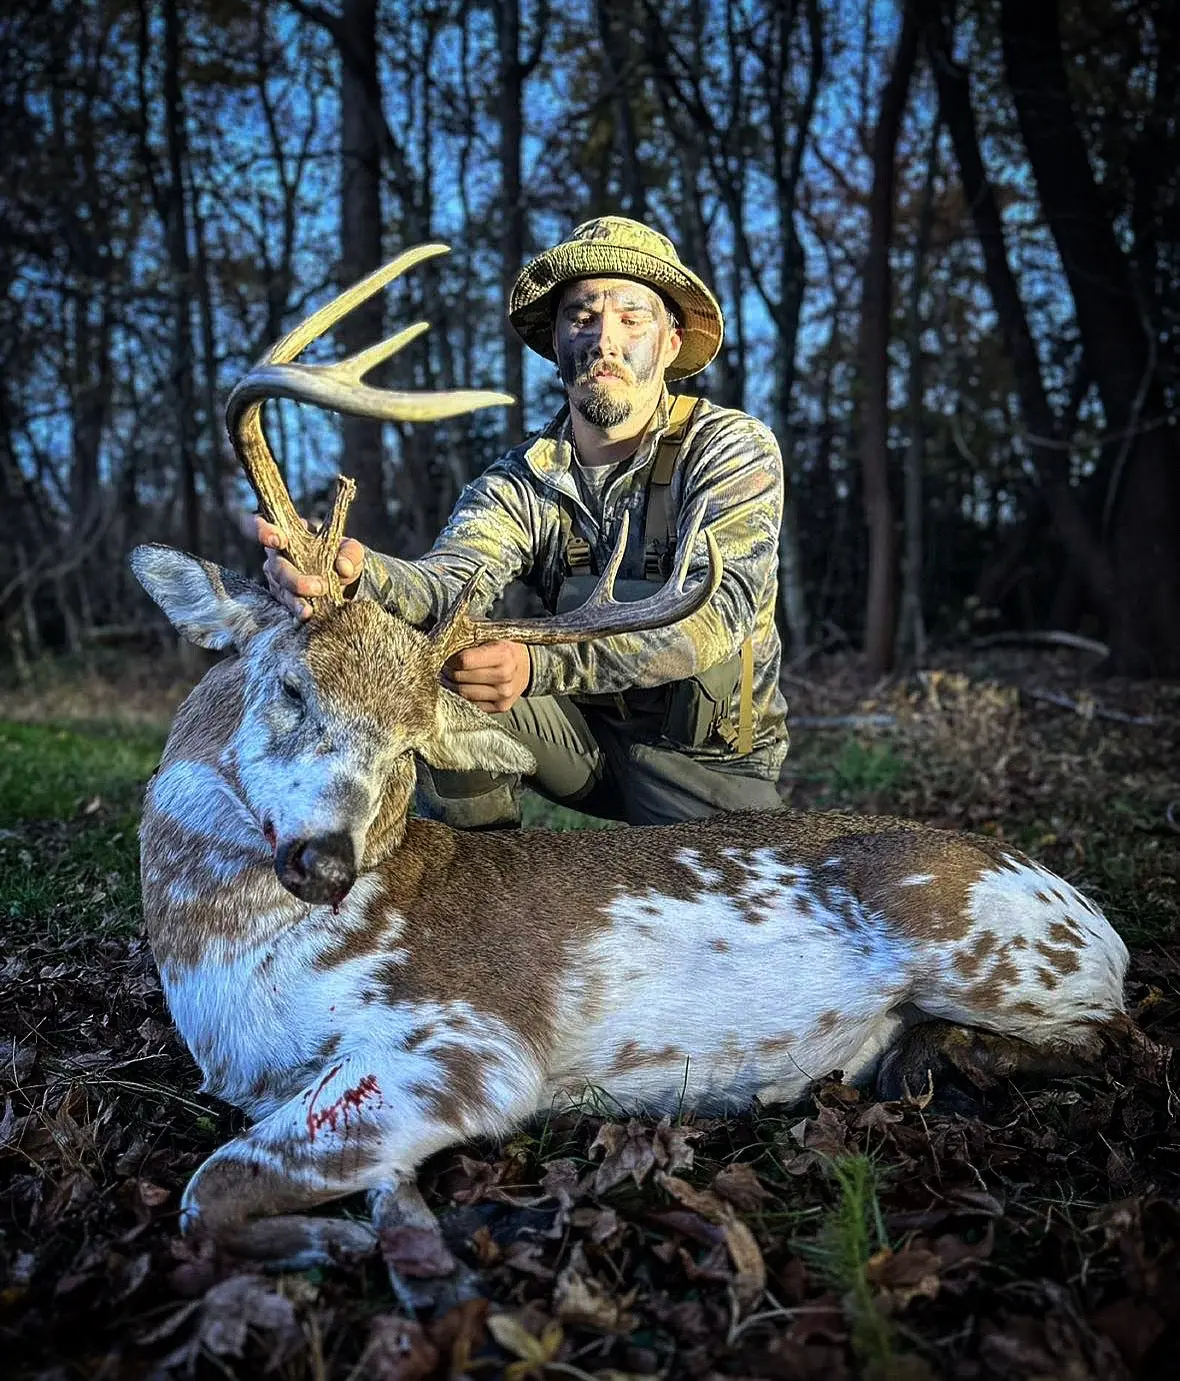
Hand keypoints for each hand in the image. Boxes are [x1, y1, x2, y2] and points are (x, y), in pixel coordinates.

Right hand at [240, 512, 364, 620]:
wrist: (342, 580)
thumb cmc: (341, 556)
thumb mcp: (351, 550)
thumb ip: (350, 553)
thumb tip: (343, 567)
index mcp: (289, 533)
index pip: (263, 526)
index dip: (265, 531)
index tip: (280, 540)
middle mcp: (278, 556)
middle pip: (277, 567)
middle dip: (295, 579)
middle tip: (319, 587)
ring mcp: (278, 579)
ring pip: (281, 590)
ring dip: (295, 601)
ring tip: (309, 611)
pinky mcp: (283, 598)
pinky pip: (286, 606)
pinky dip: (296, 612)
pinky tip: (305, 617)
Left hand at [442, 641, 529, 713]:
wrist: (526, 666)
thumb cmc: (502, 649)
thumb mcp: (490, 636)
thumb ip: (469, 639)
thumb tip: (442, 647)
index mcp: (503, 654)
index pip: (464, 660)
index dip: (451, 658)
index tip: (448, 656)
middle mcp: (505, 675)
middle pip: (461, 678)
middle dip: (448, 671)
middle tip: (445, 667)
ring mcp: (504, 694)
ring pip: (464, 694)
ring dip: (452, 685)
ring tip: (451, 677)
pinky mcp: (501, 707)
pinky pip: (472, 705)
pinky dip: (462, 697)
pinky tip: (462, 687)